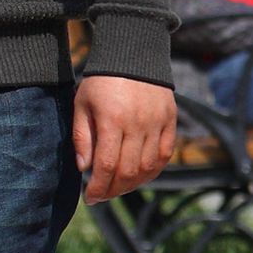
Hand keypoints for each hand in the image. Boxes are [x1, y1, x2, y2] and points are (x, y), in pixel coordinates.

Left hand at [72, 76, 176, 204]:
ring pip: (148, 167)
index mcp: (112, 120)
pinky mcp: (170, 120)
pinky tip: (141, 175)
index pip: (107, 165)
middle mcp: (137, 123)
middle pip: (128, 171)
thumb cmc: (101, 81)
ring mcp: (157, 122)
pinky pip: (165, 154)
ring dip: (133, 184)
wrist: (133, 53)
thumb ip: (82, 137)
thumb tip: (85, 169)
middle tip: (102, 195)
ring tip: (119, 186)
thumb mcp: (82, 104)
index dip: (98, 188)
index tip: (90, 198)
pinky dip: (154, 170)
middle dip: (113, 190)